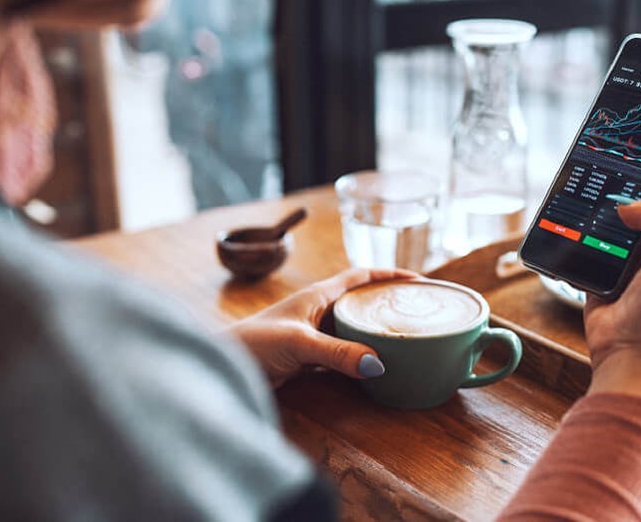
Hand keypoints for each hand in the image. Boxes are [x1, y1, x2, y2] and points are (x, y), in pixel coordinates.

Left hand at [233, 268, 415, 388]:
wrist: (223, 366)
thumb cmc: (253, 344)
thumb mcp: (299, 344)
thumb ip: (337, 353)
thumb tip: (378, 364)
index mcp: (318, 295)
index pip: (360, 276)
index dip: (388, 275)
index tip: (417, 280)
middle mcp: (318, 310)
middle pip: (360, 299)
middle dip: (387, 302)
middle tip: (417, 312)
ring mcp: (313, 332)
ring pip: (352, 326)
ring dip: (374, 330)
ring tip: (403, 337)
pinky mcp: (307, 356)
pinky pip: (343, 350)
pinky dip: (360, 354)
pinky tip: (373, 364)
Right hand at [584, 183, 640, 415]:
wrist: (635, 352)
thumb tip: (625, 206)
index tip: (633, 150)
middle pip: (634, 204)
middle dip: (618, 190)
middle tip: (597, 168)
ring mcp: (626, 261)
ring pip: (605, 223)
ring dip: (593, 214)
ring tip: (577, 194)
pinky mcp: (598, 274)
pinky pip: (583, 245)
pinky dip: (575, 236)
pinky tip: (565, 224)